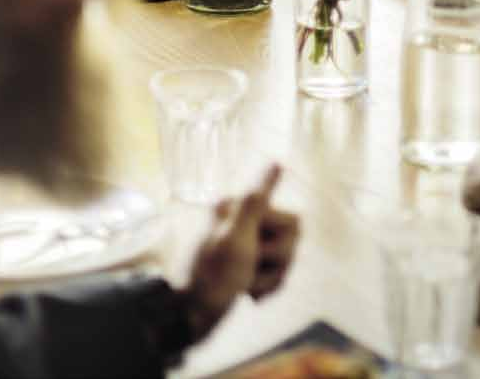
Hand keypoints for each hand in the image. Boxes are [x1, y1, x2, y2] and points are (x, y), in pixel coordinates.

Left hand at [181, 165, 300, 342]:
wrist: (190, 316)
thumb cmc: (213, 276)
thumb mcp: (235, 238)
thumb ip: (257, 204)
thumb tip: (275, 162)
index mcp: (239, 210)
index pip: (288, 220)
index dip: (280, 226)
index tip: (278, 164)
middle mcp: (244, 223)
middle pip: (289, 241)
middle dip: (276, 262)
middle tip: (251, 270)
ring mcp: (247, 245)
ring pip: (284, 260)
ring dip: (269, 279)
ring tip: (246, 286)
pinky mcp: (247, 266)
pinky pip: (275, 276)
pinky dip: (265, 287)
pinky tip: (248, 294)